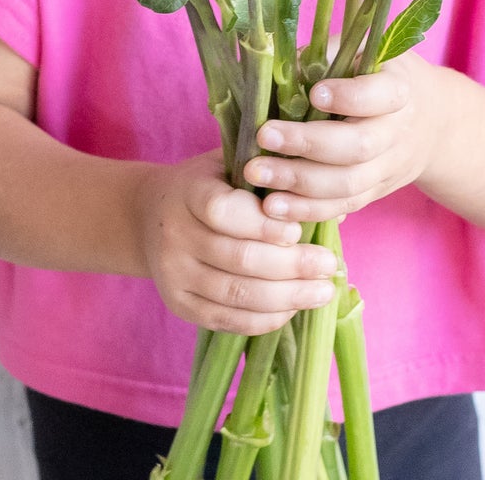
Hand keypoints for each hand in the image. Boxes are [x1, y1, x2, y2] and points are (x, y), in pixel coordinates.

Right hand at [133, 149, 338, 334]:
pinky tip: (292, 309)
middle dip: (291, 266)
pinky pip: (226, 320)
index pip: (222, 211)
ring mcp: (174, 274)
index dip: (262, 225)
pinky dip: (263, 319)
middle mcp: (175, 234)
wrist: (151, 216)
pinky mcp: (179, 304)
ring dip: (286, 297)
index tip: (298, 232)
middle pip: (237, 258)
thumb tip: (334, 208)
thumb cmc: (209, 184)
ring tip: (322, 292)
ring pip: (236, 294)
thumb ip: (274, 179)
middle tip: (328, 265)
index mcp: (189, 191)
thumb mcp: (232, 165)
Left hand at [242, 54, 446, 224]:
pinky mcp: (375, 193)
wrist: (433, 123)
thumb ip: (330, 55)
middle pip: (357, 147)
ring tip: (258, 174)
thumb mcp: (368, 53)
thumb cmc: (384, 77)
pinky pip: (343, 208)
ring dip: (299, 184)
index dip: (348, 97)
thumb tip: (282, 65)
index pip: (379, 96)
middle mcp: (397, 133)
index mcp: (399, 90)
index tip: (314, 92)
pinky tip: (274, 207)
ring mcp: (388, 169)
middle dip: (307, 144)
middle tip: (264, 135)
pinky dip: (308, 210)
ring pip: (347, 185)